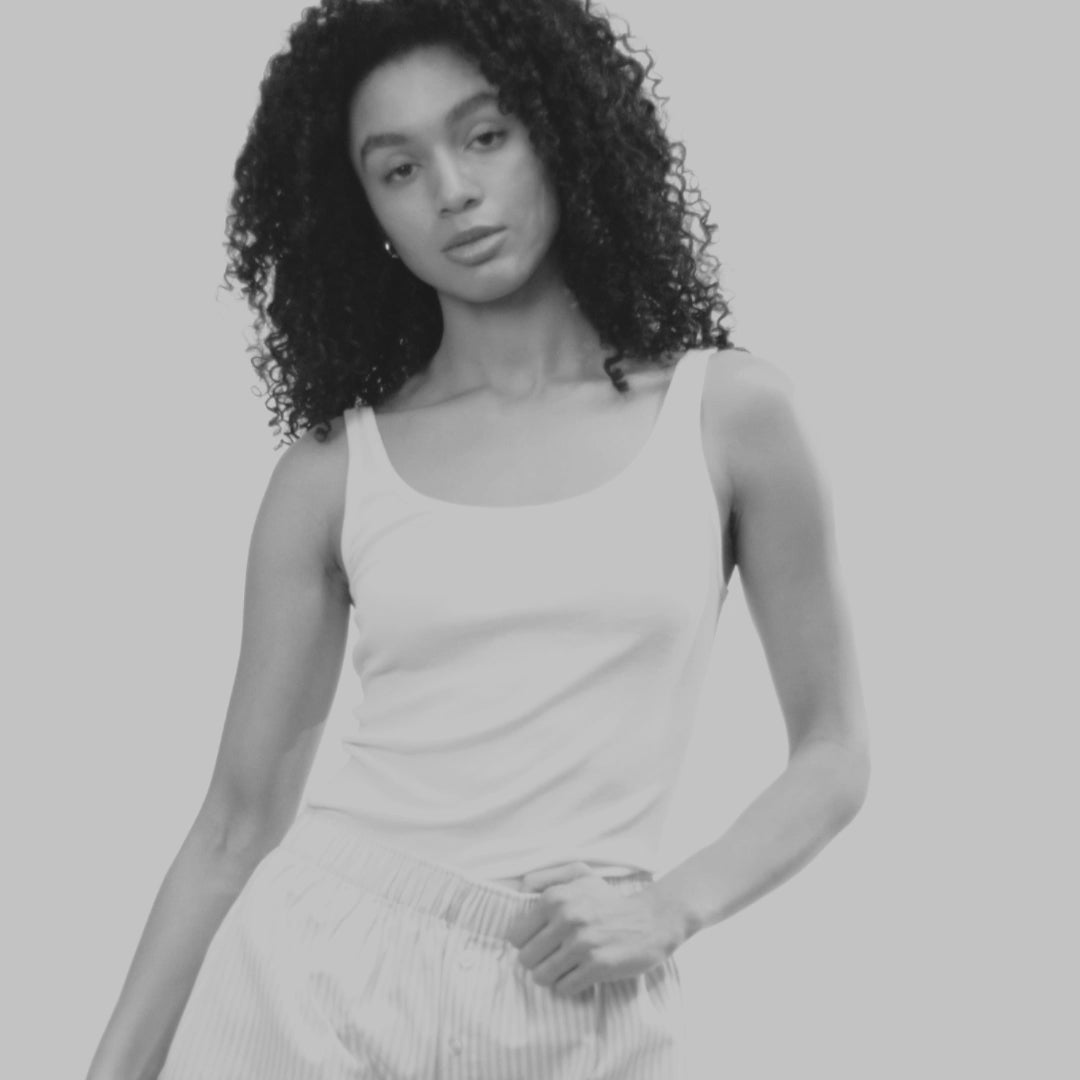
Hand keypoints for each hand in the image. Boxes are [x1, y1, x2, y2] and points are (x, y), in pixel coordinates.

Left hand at [507, 862, 681, 998]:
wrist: (651, 920)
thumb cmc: (608, 899)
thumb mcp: (578, 874)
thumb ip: (543, 878)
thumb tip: (516, 893)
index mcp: (556, 896)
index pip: (515, 935)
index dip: (526, 942)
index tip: (541, 941)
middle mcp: (566, 918)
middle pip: (526, 959)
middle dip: (537, 961)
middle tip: (554, 956)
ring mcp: (582, 943)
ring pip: (542, 976)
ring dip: (552, 976)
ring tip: (566, 966)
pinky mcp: (598, 966)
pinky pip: (564, 988)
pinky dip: (568, 985)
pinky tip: (580, 973)